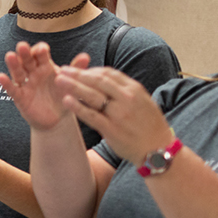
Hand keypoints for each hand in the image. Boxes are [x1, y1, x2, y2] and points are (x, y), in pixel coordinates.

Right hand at [0, 41, 88, 130]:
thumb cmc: (63, 98)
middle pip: (27, 60)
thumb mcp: (71, 84)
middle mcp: (34, 73)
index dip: (40, 50)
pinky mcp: (20, 97)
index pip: (41, 55)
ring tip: (9, 56)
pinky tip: (0, 76)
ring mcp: (26, 84)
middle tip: (22, 46)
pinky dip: (6, 83)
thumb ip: (76, 70)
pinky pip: (12, 89)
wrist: (57, 120)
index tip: (43, 49)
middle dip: (25, 53)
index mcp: (47, 67)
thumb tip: (86, 56)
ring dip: (13, 64)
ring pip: (18, 72)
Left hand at [56, 64, 173, 164]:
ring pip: (92, 95)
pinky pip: (91, 116)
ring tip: (59, 80)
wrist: (158, 149)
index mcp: (135, 89)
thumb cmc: (149, 125)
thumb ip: (125, 90)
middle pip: (98, 81)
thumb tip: (104, 79)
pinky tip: (66, 100)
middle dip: (78, 74)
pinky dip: (78, 107)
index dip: (90, 70)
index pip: (108, 74)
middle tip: (62, 69)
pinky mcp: (111, 129)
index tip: (77, 69)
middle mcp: (127, 98)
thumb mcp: (143, 101)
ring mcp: (119, 114)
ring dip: (74, 86)